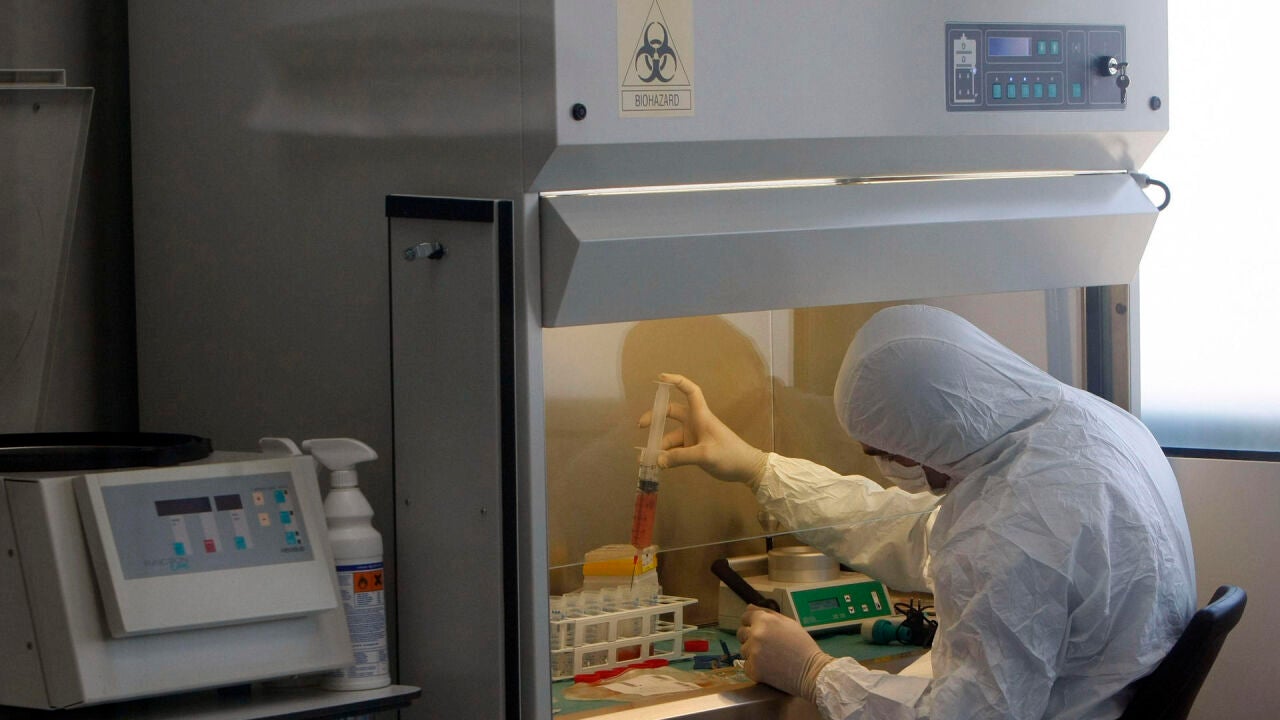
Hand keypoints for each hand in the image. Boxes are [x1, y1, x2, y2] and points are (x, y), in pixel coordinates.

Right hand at [638, 373, 767, 484]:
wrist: (746, 469)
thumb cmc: (730, 455)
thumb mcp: (705, 455)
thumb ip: (680, 457)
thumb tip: (658, 460)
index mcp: (701, 416)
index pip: (690, 391)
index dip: (677, 381)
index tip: (660, 378)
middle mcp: (695, 423)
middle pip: (672, 413)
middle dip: (655, 417)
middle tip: (640, 426)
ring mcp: (694, 437)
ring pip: (671, 436)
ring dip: (659, 445)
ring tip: (646, 459)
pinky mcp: (694, 450)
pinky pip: (675, 450)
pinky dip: (666, 456)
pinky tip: (657, 465)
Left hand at [738, 605, 833, 700]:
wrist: (811, 671)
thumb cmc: (802, 645)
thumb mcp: (788, 623)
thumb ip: (767, 613)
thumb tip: (749, 607)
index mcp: (764, 620)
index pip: (745, 617)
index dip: (751, 623)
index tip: (759, 630)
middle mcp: (755, 634)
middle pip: (741, 633)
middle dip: (749, 637)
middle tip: (766, 645)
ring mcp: (753, 653)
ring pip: (744, 650)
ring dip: (753, 653)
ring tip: (770, 658)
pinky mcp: (752, 669)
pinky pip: (747, 666)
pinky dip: (755, 667)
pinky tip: (769, 668)